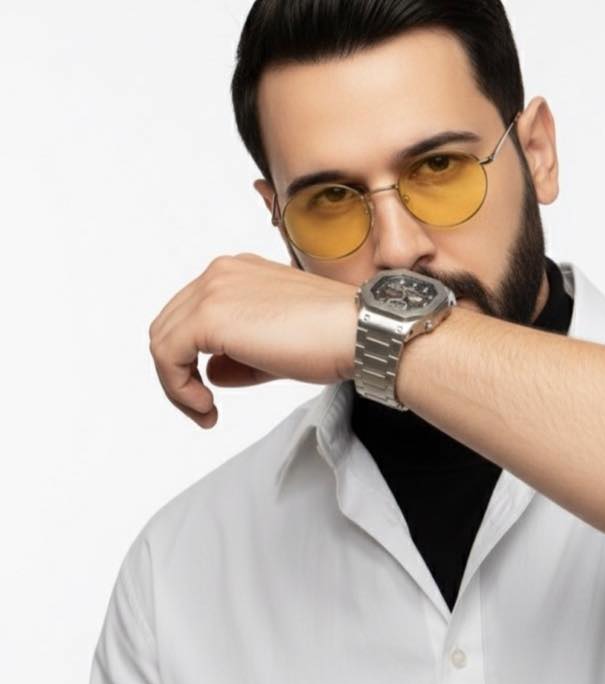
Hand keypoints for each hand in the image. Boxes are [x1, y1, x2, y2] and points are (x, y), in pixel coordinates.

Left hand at [148, 253, 356, 427]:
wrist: (361, 333)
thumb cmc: (335, 339)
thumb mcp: (276, 349)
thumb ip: (237, 357)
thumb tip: (210, 373)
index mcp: (240, 272)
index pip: (193, 314)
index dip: (192, 358)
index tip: (211, 393)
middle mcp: (222, 272)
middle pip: (171, 325)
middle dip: (179, 373)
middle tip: (202, 407)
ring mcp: (213, 289)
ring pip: (164, 340)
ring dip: (176, 383)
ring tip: (204, 411)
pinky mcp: (209, 314)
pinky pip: (167, 354)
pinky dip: (177, 387)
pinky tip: (205, 405)